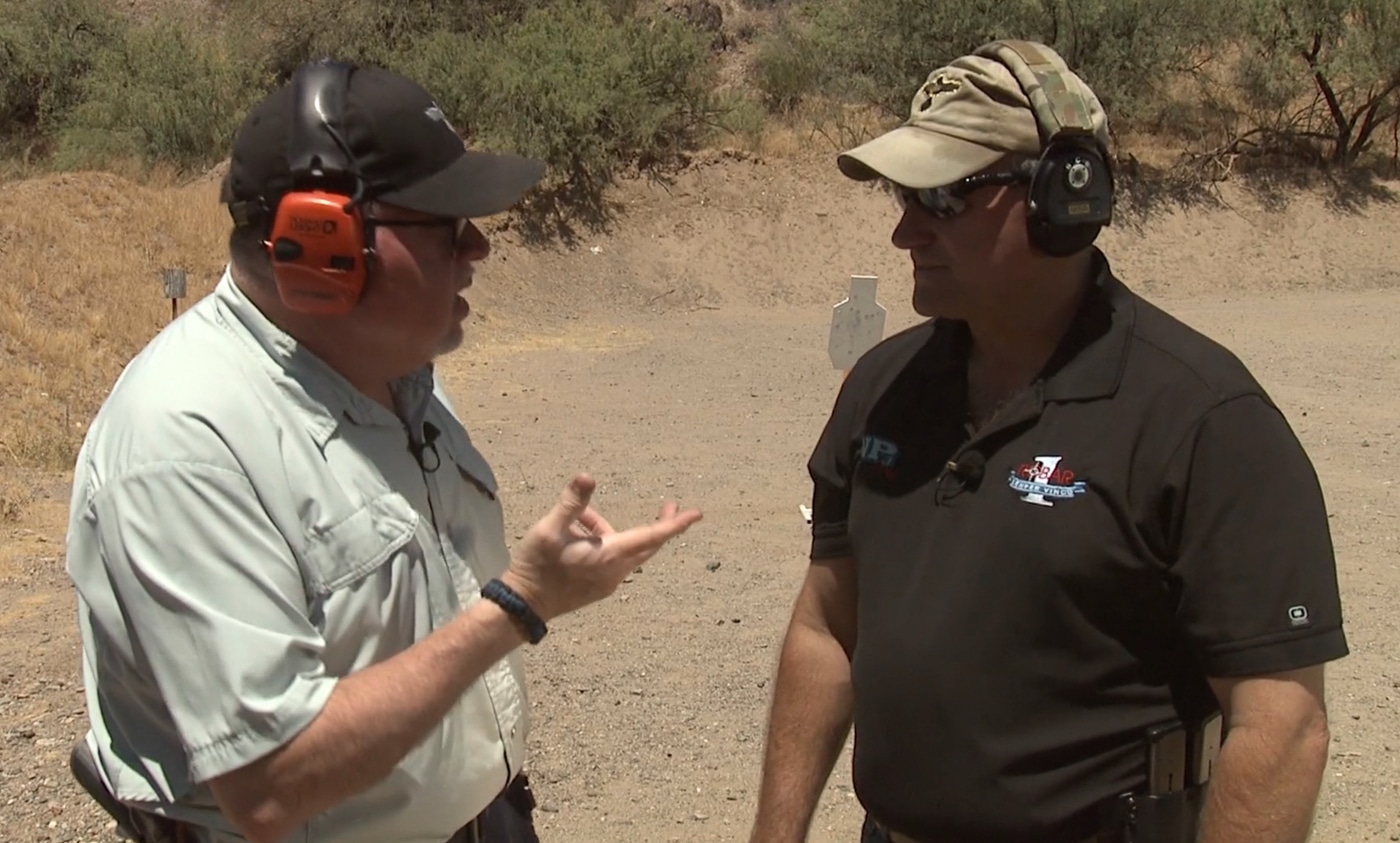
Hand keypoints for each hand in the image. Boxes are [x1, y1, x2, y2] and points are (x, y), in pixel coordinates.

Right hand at [502, 473, 702, 621]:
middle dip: (660, 525)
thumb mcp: (550, 529)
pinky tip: (578, 533)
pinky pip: (613, 560)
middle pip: (648, 545)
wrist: (524, 606)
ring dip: (612, 530)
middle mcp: (616, 572)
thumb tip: (587, 476)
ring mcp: (608, 582)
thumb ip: (572, 503)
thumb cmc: (537, 566)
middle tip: (669, 504)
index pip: (653, 537)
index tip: (696, 514)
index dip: (675, 524)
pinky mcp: (598, 588)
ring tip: (580, 517)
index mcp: (610, 556)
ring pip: (626, 551)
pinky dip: (604, 543)